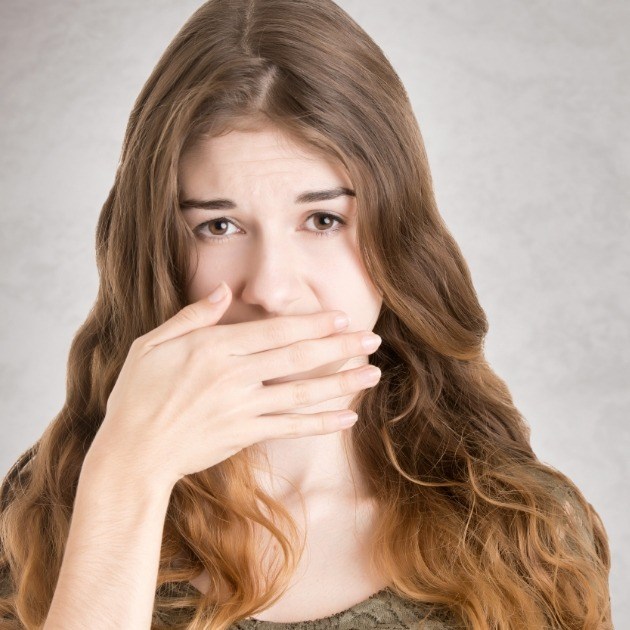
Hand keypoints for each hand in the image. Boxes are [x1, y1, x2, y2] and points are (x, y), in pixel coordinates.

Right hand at [86, 282, 381, 487]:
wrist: (132, 452)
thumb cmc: (137, 394)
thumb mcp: (152, 343)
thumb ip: (194, 316)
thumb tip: (224, 291)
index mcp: (214, 348)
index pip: (275, 331)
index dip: (312, 324)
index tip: (341, 318)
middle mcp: (234, 376)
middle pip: (297, 357)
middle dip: (339, 346)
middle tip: (372, 339)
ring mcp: (242, 407)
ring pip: (302, 392)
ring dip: (341, 383)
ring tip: (373, 374)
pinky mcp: (245, 435)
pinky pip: (291, 427)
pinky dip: (320, 422)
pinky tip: (347, 417)